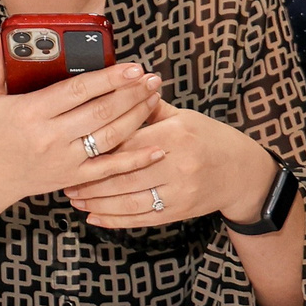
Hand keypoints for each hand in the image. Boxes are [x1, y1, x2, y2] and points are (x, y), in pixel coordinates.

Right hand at [0, 28, 162, 207]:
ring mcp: (64, 160)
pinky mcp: (72, 177)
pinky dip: (136, 159)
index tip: (131, 66)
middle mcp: (51, 137)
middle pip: (100, 112)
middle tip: (152, 77)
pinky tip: (157, 146)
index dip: (108, 78)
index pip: (77, 91)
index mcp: (30, 112)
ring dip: (137, 117)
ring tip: (155, 97)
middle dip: (131, 94)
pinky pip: (109, 169)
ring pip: (110, 137)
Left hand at [67, 105, 278, 228]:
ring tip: (74, 199)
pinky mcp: (180, 212)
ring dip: (98, 202)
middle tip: (65, 181)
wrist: (241, 172)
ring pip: (130, 201)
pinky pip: (142, 218)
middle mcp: (178, 165)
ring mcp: (179, 192)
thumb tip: (120, 85)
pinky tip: (95, 216)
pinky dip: (116, 220)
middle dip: (91, 181)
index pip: (129, 142)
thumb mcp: (183, 116)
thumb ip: (149, 107)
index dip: (99, 149)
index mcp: (175, 135)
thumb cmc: (208, 138)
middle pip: (125, 175)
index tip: (75, 150)